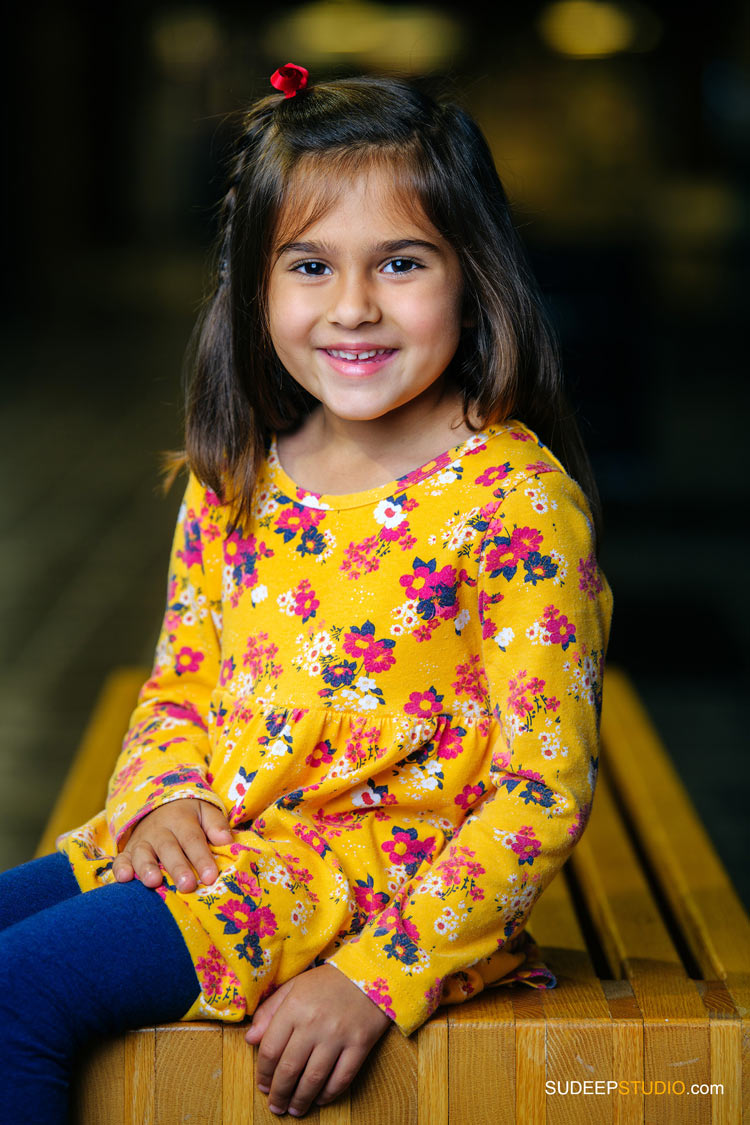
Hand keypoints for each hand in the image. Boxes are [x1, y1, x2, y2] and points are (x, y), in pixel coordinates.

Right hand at [112, 798, 232, 892]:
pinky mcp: (128, 851)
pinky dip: (120, 868)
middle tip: (187, 885)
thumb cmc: (189, 815)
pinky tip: (123, 878)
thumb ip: (216, 825)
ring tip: (153, 882)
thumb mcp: (206, 810)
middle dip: (177, 867)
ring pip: (143, 854)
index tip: (210, 877)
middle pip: (169, 849)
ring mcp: (142, 841)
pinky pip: (121, 858)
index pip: (193, 839)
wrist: (158, 804)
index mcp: (182, 820)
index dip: (201, 858)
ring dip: (147, 868)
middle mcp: (160, 830)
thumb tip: (226, 841)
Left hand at [245, 964, 391, 1116]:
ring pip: (314, 1078)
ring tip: (294, 1109)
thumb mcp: (294, 986)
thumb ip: (269, 1011)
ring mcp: (338, 1035)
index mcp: (295, 1007)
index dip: (263, 1073)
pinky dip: (329, 1094)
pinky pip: (342, 1078)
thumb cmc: (327, 981)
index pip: (271, 1049)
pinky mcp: (360, 1044)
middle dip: (279, 1093)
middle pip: (290, 1069)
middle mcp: (314, 1023)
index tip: (263, 1086)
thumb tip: (250, 1039)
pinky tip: (320, 1099)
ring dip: (301, 1099)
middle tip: (276, 1106)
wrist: (370, 972)